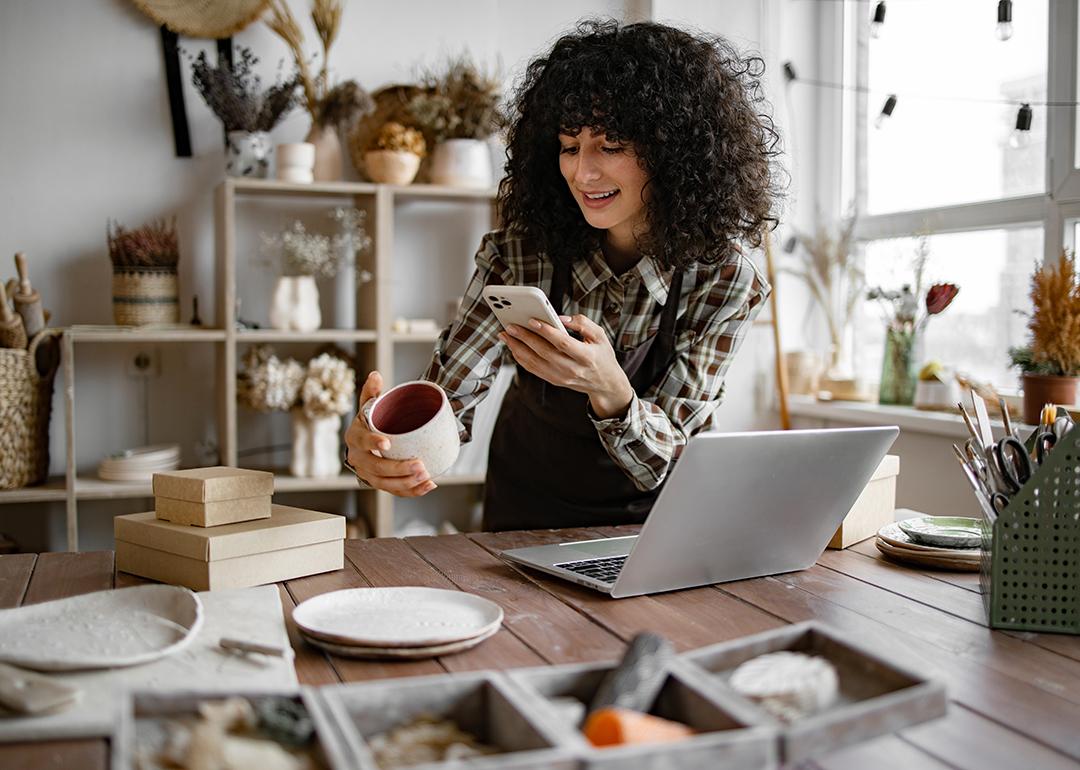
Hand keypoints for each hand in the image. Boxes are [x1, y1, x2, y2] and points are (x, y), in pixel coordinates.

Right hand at [344, 371, 436, 496]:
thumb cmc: (369, 423)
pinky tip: (428, 486)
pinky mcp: (381, 484)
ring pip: (386, 484)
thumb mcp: (369, 406)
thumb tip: (376, 375)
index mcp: (355, 438)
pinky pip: (395, 491)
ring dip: (407, 483)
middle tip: (419, 465)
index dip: (373, 443)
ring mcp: (369, 474)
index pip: (362, 442)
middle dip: (398, 469)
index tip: (387, 443)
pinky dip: (412, 491)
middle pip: (377, 469)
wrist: (365, 444)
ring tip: (426, 476)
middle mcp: (359, 459)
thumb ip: (372, 392)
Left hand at [498, 315, 633, 418]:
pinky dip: (520, 358)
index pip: (563, 343)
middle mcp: (572, 369)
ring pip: (534, 362)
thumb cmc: (601, 355)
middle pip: (544, 352)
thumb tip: (560, 318)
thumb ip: (583, 323)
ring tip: (506, 334)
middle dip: (525, 338)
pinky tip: (513, 346)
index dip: (547, 331)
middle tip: (510, 325)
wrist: (604, 383)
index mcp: (586, 357)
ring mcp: (561, 377)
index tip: (532, 320)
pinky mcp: (553, 380)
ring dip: (517, 348)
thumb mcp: (600, 336)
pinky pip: (533, 369)